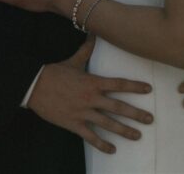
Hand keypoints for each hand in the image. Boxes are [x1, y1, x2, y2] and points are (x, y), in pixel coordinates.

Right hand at [28, 37, 153, 153]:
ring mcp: (83, 112)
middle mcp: (91, 98)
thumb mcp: (72, 61)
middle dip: (136, 114)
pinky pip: (90, 137)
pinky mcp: (73, 124)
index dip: (135, 87)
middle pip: (118, 107)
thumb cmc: (53, 73)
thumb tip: (93, 33)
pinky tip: (112, 150)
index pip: (119, 84)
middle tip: (150, 119)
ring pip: (108, 124)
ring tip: (138, 135)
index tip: (148, 90)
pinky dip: (102, 144)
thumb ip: (86, 50)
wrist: (33, 86)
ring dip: (124, 130)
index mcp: (93, 82)